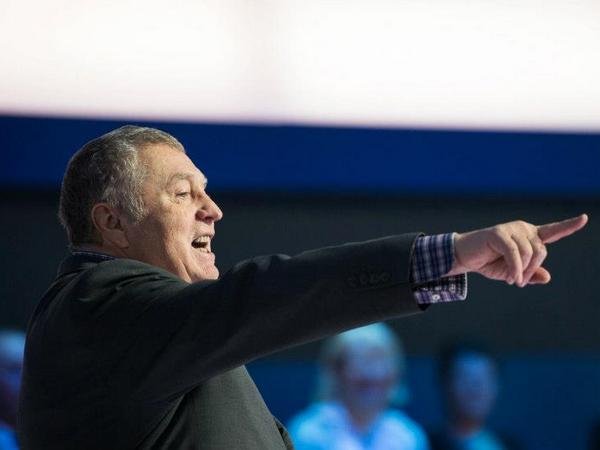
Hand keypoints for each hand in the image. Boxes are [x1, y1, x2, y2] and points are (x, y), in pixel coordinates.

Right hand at [448, 214, 587, 285]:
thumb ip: (530, 274)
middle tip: (519, 282)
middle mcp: (522, 229)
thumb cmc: (488, 263)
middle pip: (541, 250)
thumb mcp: (513, 273)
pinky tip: (510, 278)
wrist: (464, 258)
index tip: (584, 218)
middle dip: (532, 269)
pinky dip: (515, 269)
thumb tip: (547, 277)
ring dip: (522, 271)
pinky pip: (515, 254)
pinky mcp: (499, 233)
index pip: (552, 231)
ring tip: (511, 279)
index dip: (569, 226)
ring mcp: (511, 229)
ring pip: (529, 253)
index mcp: (529, 236)